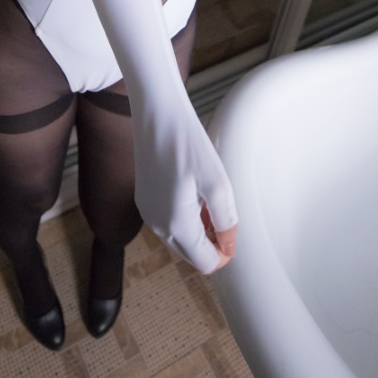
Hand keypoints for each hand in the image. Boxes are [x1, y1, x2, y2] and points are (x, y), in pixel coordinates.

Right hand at [132, 102, 237, 274]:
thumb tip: (228, 246)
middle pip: (191, 255)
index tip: (233, 232)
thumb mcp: (217, 183)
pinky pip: (167, 223)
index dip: (224, 253)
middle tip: (223, 215)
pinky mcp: (144, 201)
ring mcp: (148, 213)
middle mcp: (157, 225)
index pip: (205, 263)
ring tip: (209, 202)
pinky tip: (193, 194)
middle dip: (211, 244)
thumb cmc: (187, 143)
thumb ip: (226, 220)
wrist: (157, 115)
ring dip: (198, 231)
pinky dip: (183, 219)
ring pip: (179, 240)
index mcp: (176, 224)